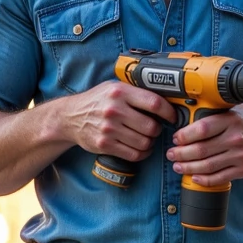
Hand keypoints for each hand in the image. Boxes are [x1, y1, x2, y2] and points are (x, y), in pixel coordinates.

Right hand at [59, 81, 176, 163]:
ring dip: (150, 143)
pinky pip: (134, 154)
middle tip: (155, 129)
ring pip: (144, 143)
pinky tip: (141, 148)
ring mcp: (109, 129)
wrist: (70, 117)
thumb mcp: (114, 87)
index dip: (169, 112)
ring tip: (146, 138)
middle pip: (151, 127)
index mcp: (120, 92)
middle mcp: (114, 110)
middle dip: (157, 130)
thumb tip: (165, 100)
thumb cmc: (97, 101)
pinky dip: (142, 153)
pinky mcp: (105, 144)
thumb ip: (135, 92)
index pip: (154, 103)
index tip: (172, 117)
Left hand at [167, 105, 242, 183]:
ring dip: (188, 167)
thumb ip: (214, 114)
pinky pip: (219, 177)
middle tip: (171, 154)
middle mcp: (235, 138)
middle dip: (181, 154)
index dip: (185, 136)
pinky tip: (194, 177)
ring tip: (178, 166)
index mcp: (231, 120)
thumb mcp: (234, 111)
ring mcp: (240, 156)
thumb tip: (187, 117)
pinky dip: (204, 179)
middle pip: (201, 150)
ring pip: (207, 166)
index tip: (176, 139)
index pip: (202, 129)